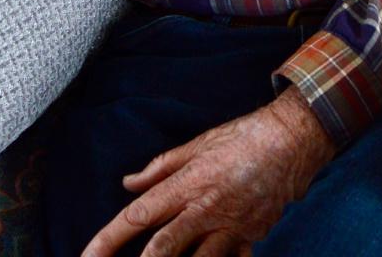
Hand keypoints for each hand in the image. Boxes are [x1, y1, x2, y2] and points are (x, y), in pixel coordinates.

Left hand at [82, 87, 337, 256]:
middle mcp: (205, 210)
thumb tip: (128, 183)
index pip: (138, 217)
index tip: (87, 256)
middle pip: (162, 250)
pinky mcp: (251, 237)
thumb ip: (161, 167)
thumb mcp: (198, 143)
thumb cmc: (243, 136)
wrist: (293, 140)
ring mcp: (230, 228)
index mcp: (188, 184)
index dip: (108, 240)